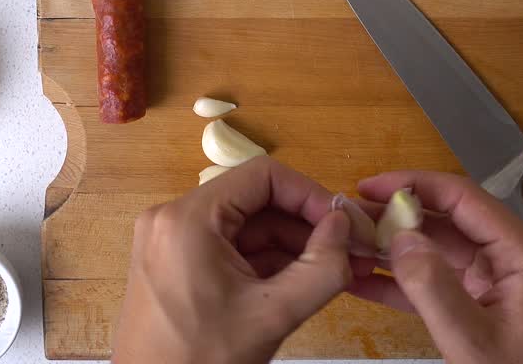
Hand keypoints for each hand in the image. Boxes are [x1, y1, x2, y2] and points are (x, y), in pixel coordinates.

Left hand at [112, 157, 368, 363]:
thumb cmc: (201, 361)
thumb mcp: (272, 315)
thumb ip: (320, 267)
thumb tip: (347, 226)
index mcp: (188, 219)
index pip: (264, 177)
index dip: (312, 195)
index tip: (346, 224)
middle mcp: (173, 218)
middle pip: (256, 200)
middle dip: (306, 225)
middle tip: (351, 251)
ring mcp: (171, 242)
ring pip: (247, 226)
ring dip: (292, 246)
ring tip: (336, 271)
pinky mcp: (176, 264)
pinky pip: (232, 248)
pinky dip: (268, 262)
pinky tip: (304, 281)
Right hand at [350, 171, 522, 363]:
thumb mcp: (474, 340)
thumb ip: (434, 288)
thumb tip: (400, 238)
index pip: (464, 198)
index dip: (414, 186)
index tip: (370, 187)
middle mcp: (514, 258)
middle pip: (448, 221)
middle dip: (397, 219)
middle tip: (350, 218)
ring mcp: (499, 283)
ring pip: (439, 252)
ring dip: (395, 251)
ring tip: (350, 246)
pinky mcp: (484, 307)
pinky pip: (440, 284)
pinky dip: (404, 283)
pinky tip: (366, 282)